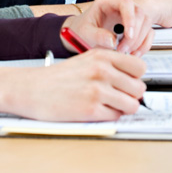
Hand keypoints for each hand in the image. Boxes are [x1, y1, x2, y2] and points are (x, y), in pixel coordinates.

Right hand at [0, 49, 146, 120]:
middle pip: (139, 87)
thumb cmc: (58, 77)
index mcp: (101, 55)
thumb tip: (134, 79)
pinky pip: (116, 117)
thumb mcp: (85, 60)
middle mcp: (101, 70)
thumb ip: (110, 65)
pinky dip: (109, 117)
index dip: (136, 77)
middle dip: (131, 95)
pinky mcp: (90, 110)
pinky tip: (96, 110)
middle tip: (118, 96)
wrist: (32, 89)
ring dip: (123, 108)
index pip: (140, 66)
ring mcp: (97, 90)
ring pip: (131, 105)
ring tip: (109, 105)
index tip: (129, 82)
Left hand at [64, 0, 152, 55]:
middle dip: (134, 35)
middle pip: (139, 13)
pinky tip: (133, 54)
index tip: (128, 35)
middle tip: (123, 50)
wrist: (83, 35)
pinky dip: (143, 45)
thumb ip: (97, 36)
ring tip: (125, 53)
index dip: (130, 18)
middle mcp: (121, 5)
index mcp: (107, 1)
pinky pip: (148, 33)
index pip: (125, 3)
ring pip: (146, 23)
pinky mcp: (136, 25)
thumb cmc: (83, 30)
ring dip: (139, 41)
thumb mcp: (85, 33)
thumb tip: (112, 41)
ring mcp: (130, 14)